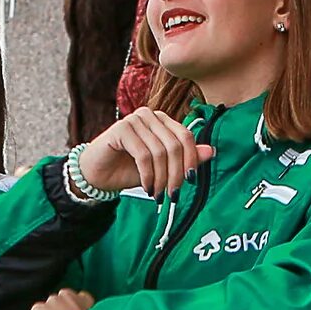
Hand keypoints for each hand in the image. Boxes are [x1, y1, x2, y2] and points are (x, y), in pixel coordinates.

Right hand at [74, 109, 209, 196]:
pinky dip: (148, 175)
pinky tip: (147, 187)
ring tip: (158, 194)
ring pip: (160, 151)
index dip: (191, 160)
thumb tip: (212, 152)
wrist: (98, 175)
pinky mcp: (121, 128)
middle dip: (176, 173)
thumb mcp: (162, 168)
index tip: (189, 182)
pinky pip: (144, 155)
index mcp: (163, 120)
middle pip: (175, 145)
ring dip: (161, 178)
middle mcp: (150, 115)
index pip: (186, 137)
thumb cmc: (129, 169)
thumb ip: (185, 159)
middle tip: (172, 194)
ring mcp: (135, 119)